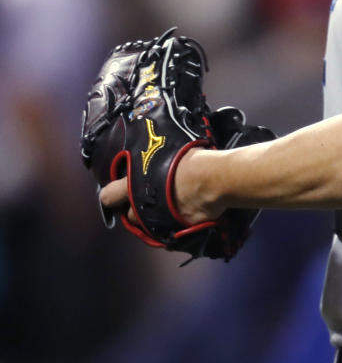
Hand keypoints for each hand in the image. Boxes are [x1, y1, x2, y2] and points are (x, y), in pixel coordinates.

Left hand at [98, 146, 221, 226]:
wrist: (212, 179)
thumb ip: (150, 146)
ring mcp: (159, 220)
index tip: (116, 193)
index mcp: (133, 184)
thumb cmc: (189, 159)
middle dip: (136, 209)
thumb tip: (143, 130)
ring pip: (149, 226)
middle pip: (130, 216)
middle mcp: (143, 206)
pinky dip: (176, 226)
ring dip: (155, 218)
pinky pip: (172, 232)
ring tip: (169, 205)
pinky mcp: (177, 230)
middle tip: (147, 200)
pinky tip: (185, 214)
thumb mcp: (164, 143)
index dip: (111, 195)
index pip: (108, 196)